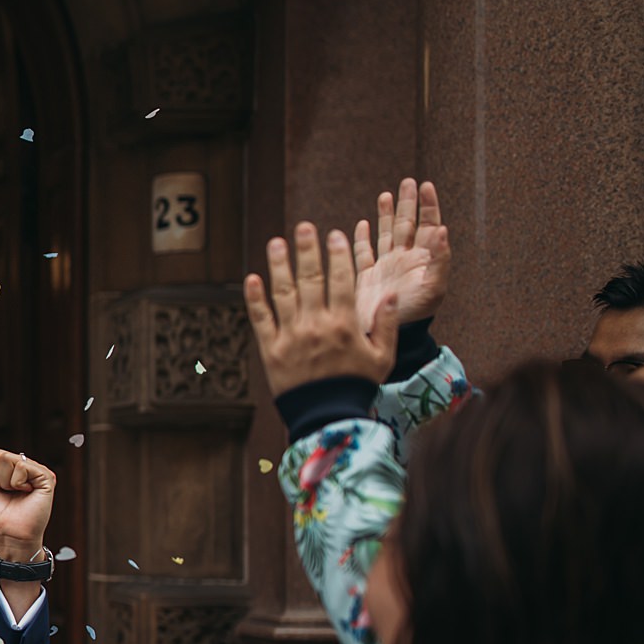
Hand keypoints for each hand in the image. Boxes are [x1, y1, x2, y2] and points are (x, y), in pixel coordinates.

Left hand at [0, 448, 54, 558]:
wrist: (8, 532)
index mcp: (6, 465)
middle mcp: (21, 464)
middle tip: (5, 492)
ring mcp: (34, 469)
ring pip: (8, 459)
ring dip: (5, 481)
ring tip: (14, 493)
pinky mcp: (45, 476)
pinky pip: (22, 466)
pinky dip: (17, 483)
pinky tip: (25, 492)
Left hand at [244, 222, 398, 395]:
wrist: (326, 416)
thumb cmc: (357, 386)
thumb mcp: (382, 357)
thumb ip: (387, 325)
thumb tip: (392, 294)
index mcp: (345, 325)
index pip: (341, 281)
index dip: (338, 255)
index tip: (335, 235)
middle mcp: (317, 326)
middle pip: (311, 280)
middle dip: (308, 250)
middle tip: (304, 226)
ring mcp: (291, 337)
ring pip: (283, 294)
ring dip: (279, 266)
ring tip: (276, 243)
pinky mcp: (270, 350)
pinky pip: (261, 319)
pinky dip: (255, 299)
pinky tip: (251, 278)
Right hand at [353, 178, 451, 329]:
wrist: (387, 335)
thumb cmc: (414, 315)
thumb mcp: (434, 288)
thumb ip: (440, 259)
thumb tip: (442, 229)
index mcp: (423, 259)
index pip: (428, 225)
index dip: (427, 205)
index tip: (425, 186)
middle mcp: (404, 259)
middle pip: (406, 224)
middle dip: (407, 203)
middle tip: (408, 182)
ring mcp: (385, 267)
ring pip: (385, 234)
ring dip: (385, 215)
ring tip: (386, 195)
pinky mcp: (366, 276)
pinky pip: (364, 253)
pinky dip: (362, 238)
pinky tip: (362, 224)